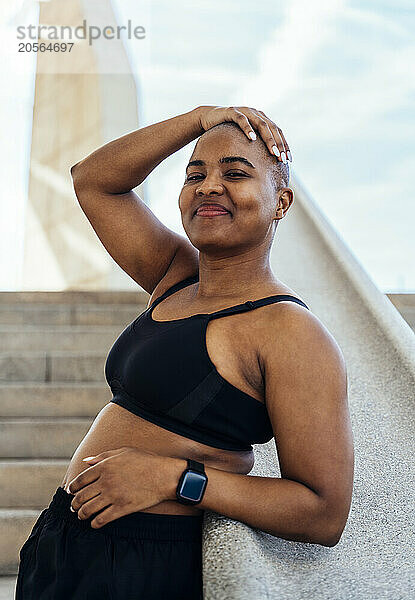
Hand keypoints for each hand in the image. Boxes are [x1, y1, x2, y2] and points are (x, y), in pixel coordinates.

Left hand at [67, 447, 181, 528]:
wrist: (163, 475)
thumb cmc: (145, 461)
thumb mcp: (123, 452)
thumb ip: (102, 456)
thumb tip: (86, 461)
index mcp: (105, 466)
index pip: (80, 480)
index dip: (72, 487)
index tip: (71, 491)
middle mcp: (106, 481)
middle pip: (81, 496)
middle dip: (74, 503)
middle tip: (74, 506)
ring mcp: (113, 496)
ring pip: (88, 509)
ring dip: (81, 514)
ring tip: (81, 515)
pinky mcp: (122, 508)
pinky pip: (102, 519)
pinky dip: (94, 523)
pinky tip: (94, 522)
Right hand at [195, 105, 290, 162]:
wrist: (209, 119)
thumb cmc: (228, 132)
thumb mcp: (244, 139)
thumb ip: (255, 146)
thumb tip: (266, 164)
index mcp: (262, 119)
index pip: (278, 132)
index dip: (284, 145)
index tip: (288, 160)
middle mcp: (256, 114)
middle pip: (272, 129)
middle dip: (279, 145)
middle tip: (282, 158)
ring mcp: (245, 111)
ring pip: (261, 124)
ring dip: (268, 139)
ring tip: (273, 152)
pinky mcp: (232, 112)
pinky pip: (242, 120)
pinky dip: (248, 129)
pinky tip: (252, 139)